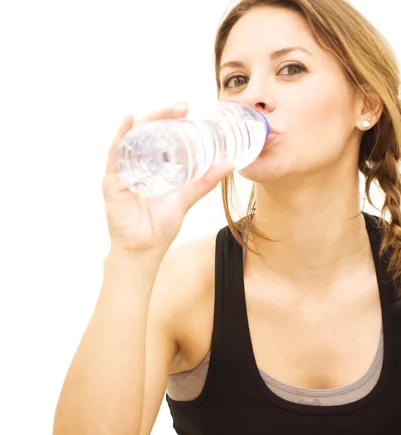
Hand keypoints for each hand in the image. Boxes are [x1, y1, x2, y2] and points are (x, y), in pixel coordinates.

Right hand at [102, 103, 234, 257]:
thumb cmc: (160, 228)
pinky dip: (120, 136)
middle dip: (162, 116)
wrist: (144, 250)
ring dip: (147, 121)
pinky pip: (114, 154)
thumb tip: (229, 164)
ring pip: (132, 138)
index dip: (171, 121)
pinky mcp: (112, 182)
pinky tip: (128, 120)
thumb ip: (205, 181)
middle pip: (145, 133)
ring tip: (164, 110)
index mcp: (151, 168)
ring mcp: (122, 172)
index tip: (187, 109)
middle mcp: (135, 166)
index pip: (159, 137)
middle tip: (182, 107)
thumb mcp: (186, 199)